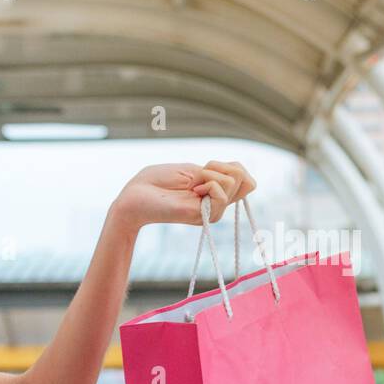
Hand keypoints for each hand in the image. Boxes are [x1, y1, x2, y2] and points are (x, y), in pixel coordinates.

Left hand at [111, 160, 256, 229]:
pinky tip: (193, 190)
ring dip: (212, 174)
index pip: (247, 181)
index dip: (235, 168)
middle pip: (245, 180)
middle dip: (222, 167)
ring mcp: (211, 212)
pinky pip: (222, 194)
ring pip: (234, 185)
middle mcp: (216, 204)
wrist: (136, 195)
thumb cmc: (159, 181)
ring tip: (192, 184)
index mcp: (215, 192)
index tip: (209, 166)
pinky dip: (209, 183)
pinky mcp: (203, 216)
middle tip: (198, 174)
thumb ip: (221, 174)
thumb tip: (248, 180)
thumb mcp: (195, 170)